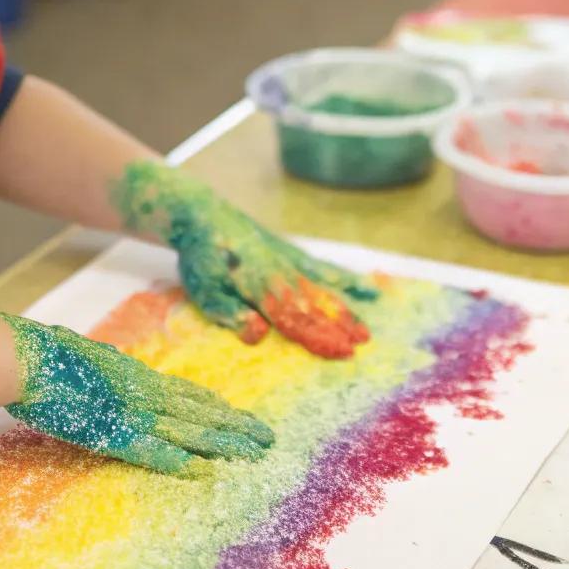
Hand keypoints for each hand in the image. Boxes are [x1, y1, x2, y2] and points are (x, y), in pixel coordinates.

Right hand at [2, 314, 273, 476]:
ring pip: (188, 431)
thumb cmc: (49, 356)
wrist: (29, 358)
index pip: (185, 395)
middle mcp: (143, 393)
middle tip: (267, 437)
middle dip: (234, 426)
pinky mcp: (114, 433)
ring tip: (253, 453)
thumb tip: (115, 370)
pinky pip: (153, 451)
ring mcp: (132, 413)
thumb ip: (109, 369)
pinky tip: (203, 470)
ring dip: (222, 444)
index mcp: (137, 377)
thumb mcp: (90, 358)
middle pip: (199, 413)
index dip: (214, 408)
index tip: (238, 416)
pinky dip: (178, 461)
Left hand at [113, 162, 376, 358]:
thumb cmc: (201, 259)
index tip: (342, 353)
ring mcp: (290, 261)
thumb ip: (231, 314)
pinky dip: (345, 279)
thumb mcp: (205, 292)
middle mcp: (281, 273)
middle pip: (315, 306)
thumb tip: (260, 332)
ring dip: (346, 311)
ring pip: (324, 290)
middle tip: (362, 346)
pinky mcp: (292, 253)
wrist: (202, 214)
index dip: (319, 338)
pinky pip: (324, 268)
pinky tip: (368, 290)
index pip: (295, 319)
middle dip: (339, 328)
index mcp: (259, 287)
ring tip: (366, 331)